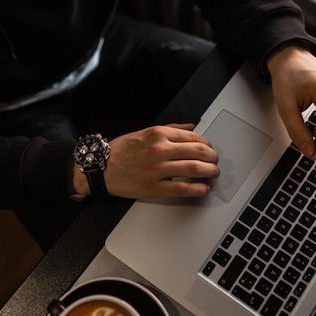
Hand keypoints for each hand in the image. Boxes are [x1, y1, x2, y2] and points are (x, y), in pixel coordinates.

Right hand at [73, 124, 218, 197]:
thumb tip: (190, 126)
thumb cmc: (120, 151)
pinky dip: (198, 189)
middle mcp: (160, 149)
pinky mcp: (154, 187)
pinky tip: (203, 189)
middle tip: (215, 163)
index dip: (207, 145)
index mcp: (158, 134)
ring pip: (194, 169)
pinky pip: (183, 188)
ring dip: (210, 172)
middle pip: (198, 152)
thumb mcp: (144, 132)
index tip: (210, 150)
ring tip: (213, 175)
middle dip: (212, 158)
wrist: (100, 167)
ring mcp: (158, 169)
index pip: (193, 138)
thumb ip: (170, 129)